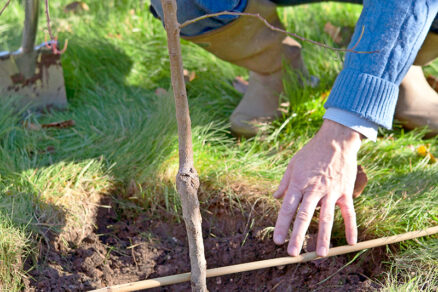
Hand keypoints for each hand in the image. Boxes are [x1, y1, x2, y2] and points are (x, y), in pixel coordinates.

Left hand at [273, 119, 361, 256]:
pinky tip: (351, 243)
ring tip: (319, 254)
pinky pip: (349, 212)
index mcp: (298, 184)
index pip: (288, 208)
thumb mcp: (293, 164)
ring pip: (326, 218)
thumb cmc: (311, 152)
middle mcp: (313, 190)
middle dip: (298, 236)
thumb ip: (284, 183)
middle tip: (292, 253)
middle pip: (304, 216)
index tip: (277, 240)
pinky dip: (351, 227)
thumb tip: (275, 197)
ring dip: (323, 237)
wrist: (336, 140)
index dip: (282, 225)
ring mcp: (331, 192)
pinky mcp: (345, 192)